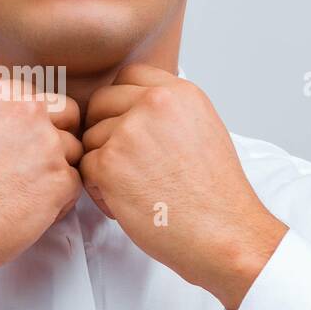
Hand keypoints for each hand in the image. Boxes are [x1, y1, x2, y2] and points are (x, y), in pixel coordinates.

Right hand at [0, 81, 82, 301]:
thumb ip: (3, 120)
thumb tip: (29, 127)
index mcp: (3, 93)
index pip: (47, 99)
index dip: (41, 125)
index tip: (24, 144)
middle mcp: (28, 112)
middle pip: (70, 119)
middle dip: (59, 141)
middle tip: (32, 168)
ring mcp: (47, 145)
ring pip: (74, 155)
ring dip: (57, 174)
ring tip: (21, 193)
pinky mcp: (60, 180)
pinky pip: (74, 187)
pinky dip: (57, 203)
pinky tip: (25, 210)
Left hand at [79, 63, 287, 309]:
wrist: (224, 233)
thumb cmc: (216, 194)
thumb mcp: (203, 129)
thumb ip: (168, 111)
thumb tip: (134, 106)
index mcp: (179, 92)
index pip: (128, 76)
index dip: (122, 102)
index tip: (129, 125)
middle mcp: (154, 103)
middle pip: (101, 102)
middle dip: (106, 131)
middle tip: (127, 162)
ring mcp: (129, 132)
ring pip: (90, 138)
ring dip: (103, 163)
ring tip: (135, 188)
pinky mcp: (109, 163)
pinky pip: (86, 167)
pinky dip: (99, 189)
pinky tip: (128, 203)